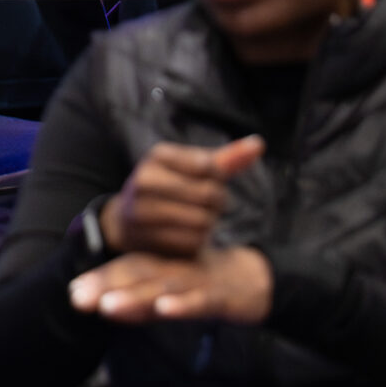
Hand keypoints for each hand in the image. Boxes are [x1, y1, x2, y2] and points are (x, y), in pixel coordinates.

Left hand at [69, 245, 273, 325]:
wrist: (257, 278)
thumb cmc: (206, 284)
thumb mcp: (171, 289)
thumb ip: (142, 297)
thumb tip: (104, 305)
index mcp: (162, 265)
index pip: (127, 268)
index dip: (100, 278)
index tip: (72, 291)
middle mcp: (175, 269)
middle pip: (138, 274)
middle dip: (106, 286)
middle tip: (77, 298)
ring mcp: (197, 281)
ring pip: (163, 288)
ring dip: (135, 296)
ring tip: (108, 306)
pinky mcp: (220, 296)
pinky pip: (200, 301)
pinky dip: (182, 305)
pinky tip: (163, 310)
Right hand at [100, 136, 264, 257]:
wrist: (127, 221)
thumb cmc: (169, 188)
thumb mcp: (191, 167)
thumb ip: (226, 159)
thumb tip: (259, 143)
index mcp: (157, 156)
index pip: (209, 166)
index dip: (218, 177)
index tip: (207, 180)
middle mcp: (144, 179)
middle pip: (209, 194)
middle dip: (216, 202)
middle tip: (206, 205)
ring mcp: (143, 210)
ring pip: (203, 221)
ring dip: (208, 223)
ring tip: (195, 219)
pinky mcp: (148, 238)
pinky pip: (192, 243)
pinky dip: (196, 242)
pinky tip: (185, 235)